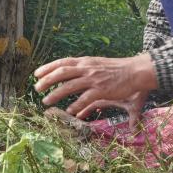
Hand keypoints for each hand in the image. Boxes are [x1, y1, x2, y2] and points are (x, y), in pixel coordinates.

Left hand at [33, 54, 157, 120]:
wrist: (136, 70)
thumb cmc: (117, 69)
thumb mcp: (98, 64)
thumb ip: (84, 70)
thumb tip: (70, 75)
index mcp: (85, 61)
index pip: (62, 62)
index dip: (47, 67)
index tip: (36, 73)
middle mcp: (87, 68)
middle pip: (61, 72)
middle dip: (46, 80)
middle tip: (36, 88)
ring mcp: (93, 79)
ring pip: (69, 86)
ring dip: (56, 94)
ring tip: (45, 101)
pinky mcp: (102, 90)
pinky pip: (84, 98)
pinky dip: (75, 105)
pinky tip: (68, 111)